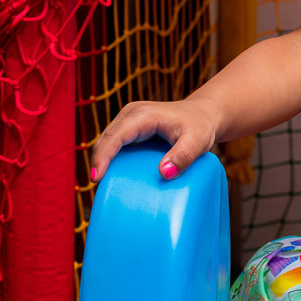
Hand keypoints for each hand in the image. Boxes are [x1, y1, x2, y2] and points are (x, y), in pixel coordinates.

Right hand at [89, 97, 222, 182]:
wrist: (204, 114)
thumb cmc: (201, 125)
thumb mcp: (198, 140)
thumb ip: (183, 156)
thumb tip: (164, 173)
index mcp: (142, 115)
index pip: (115, 137)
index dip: (102, 157)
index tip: (96, 178)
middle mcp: (130, 115)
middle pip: (105, 140)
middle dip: (97, 162)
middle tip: (97, 186)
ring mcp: (129, 121)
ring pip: (107, 142)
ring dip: (102, 161)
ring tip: (102, 184)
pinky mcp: (131, 130)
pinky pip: (115, 145)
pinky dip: (112, 159)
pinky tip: (113, 176)